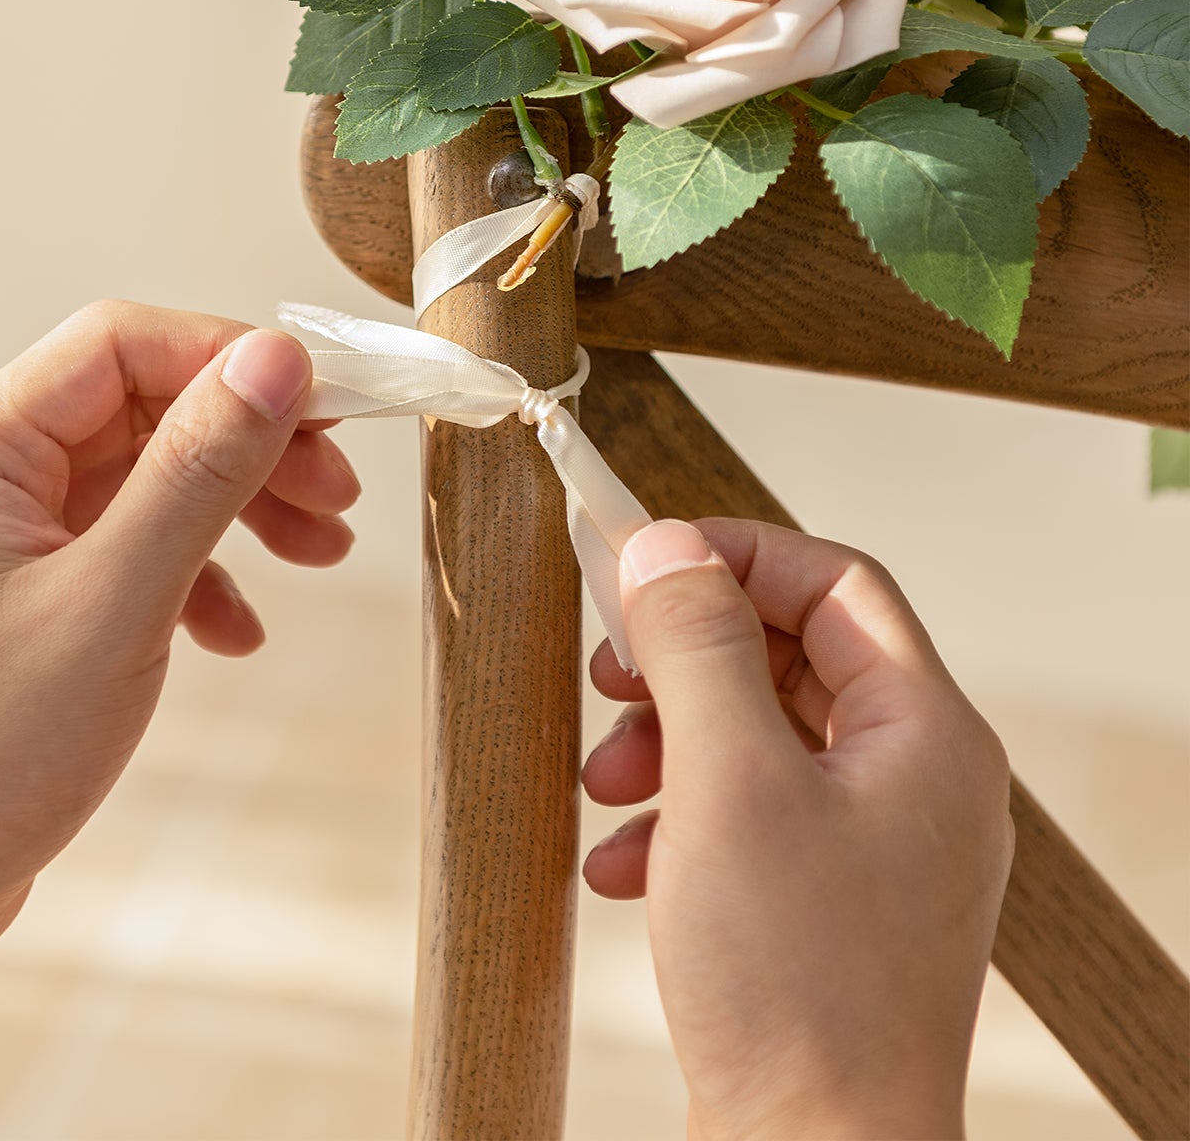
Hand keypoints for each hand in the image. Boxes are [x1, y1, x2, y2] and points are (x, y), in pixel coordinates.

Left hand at [0, 301, 358, 939]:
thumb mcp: (117, 601)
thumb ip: (198, 472)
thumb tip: (274, 359)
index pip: (122, 345)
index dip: (229, 360)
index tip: (323, 404)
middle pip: (150, 407)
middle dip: (253, 446)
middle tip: (338, 495)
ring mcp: (19, 536)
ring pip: (153, 476)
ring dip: (244, 508)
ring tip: (320, 556)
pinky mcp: (41, 594)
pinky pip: (137, 546)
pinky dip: (202, 577)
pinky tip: (237, 633)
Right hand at [582, 519, 1012, 1140]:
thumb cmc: (795, 984)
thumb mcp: (728, 783)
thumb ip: (698, 648)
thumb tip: (664, 544)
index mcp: (927, 732)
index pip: (834, 582)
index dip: (734, 555)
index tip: (639, 564)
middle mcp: (917, 781)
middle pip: (792, 658)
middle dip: (686, 662)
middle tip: (607, 676)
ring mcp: (879, 849)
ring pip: (762, 739)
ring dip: (669, 744)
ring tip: (602, 784)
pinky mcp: (833, 908)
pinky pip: (753, 819)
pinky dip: (679, 821)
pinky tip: (622, 866)